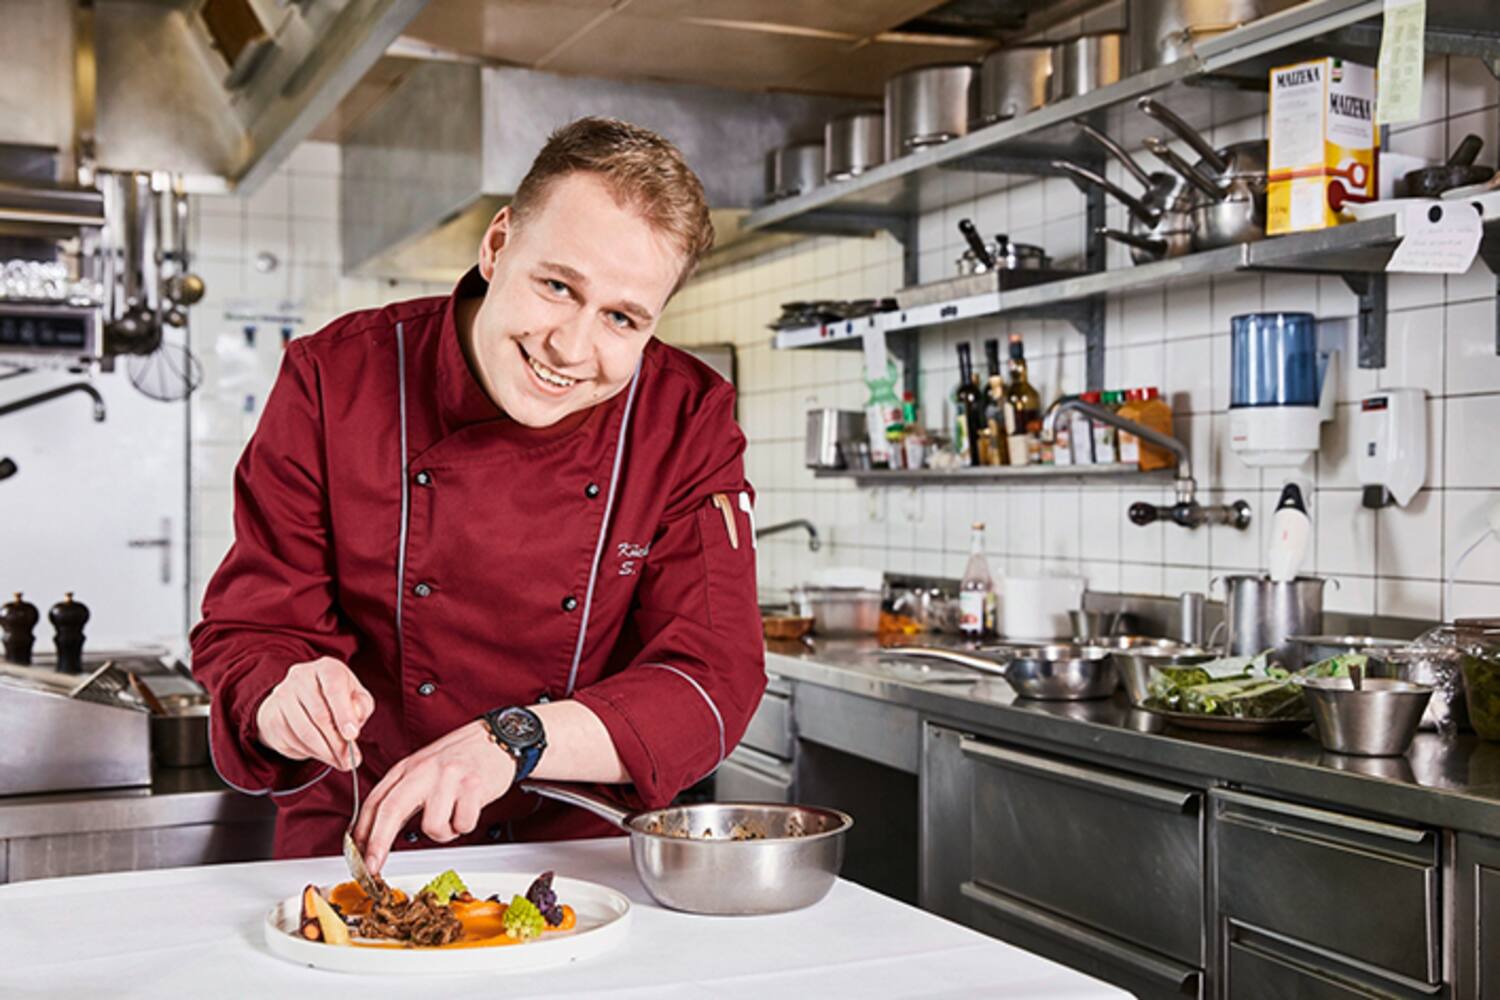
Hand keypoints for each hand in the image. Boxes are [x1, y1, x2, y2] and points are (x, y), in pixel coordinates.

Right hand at [253, 656, 373, 770]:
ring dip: (324, 752)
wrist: (300, 698)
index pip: (334, 688)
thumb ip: (361, 707)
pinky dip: (308, 752)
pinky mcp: (271, 715)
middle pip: (319, 715)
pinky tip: (320, 753)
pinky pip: (291, 740)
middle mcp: (301, 676)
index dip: (344, 714)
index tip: (352, 736)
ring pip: (304, 731)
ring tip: (338, 761)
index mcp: (326, 667)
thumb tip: (352, 726)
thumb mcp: (356, 697)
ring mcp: (282, 695)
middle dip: (337, 743)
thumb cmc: (336, 698)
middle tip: (350, 761)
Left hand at [354, 720, 515, 873]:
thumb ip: (402, 793)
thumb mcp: (423, 767)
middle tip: (372, 866)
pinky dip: (465, 825)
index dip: (362, 831)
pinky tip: (469, 808)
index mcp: (408, 767)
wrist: (497, 737)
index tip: (357, 853)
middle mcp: (425, 770)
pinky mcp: (473, 787)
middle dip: (377, 844)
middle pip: (391, 810)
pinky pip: (462, 824)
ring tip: (453, 816)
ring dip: (444, 832)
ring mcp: (449, 778)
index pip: (376, 800)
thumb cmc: (460, 756)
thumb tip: (377, 830)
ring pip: (432, 826)